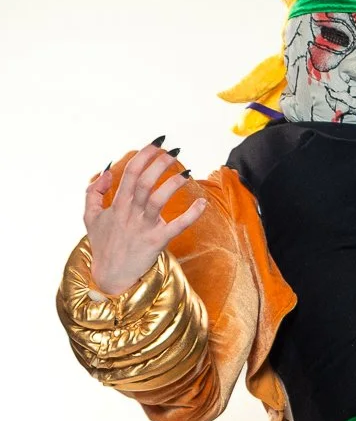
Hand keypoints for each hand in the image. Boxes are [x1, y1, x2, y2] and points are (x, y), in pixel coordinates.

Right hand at [83, 141, 206, 295]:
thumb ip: (93, 192)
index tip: (157, 143)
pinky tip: (202, 204)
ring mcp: (143, 228)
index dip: (144, 155)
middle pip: (144, 181)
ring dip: (173, 183)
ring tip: (187, 171)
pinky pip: (176, 227)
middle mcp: (130, 213)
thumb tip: (106, 172)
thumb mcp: (89, 217)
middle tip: (174, 152)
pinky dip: (191, 215)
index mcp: (117, 205)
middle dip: (160, 163)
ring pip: (158, 199)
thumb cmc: (103, 245)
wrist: (110, 277)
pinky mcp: (156, 243)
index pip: (130, 172)